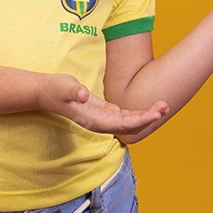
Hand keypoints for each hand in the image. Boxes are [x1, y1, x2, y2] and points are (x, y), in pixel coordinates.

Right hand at [40, 73, 168, 134]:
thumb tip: (83, 95)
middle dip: (148, 118)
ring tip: (163, 105)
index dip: (140, 120)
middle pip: (129, 126)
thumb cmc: (55, 88)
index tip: (156, 114)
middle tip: (166, 106)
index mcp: (94, 120)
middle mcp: (100, 123)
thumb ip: (73, 91)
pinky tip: (150, 107)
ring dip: (146, 115)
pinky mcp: (103, 111)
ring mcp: (102, 118)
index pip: (122, 125)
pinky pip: (124, 116)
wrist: (46, 92)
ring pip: (129, 122)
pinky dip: (138, 113)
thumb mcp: (64, 86)